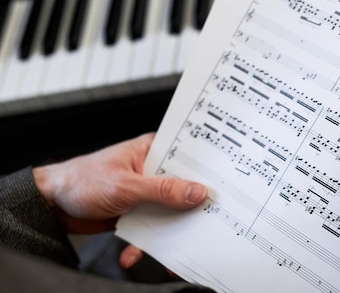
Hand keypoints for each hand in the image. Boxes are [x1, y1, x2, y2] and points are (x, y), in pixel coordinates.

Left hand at [32, 132, 207, 234]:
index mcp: (152, 151)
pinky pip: (150, 229)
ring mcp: (145, 193)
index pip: (187, 158)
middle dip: (191, 209)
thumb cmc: (81, 180)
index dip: (206, 171)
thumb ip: (162, 190)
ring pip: (169, 212)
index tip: (222, 188)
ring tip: (175, 251)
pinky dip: (144, 245)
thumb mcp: (126, 185)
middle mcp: (152, 170)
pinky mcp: (136, 213)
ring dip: (169, 232)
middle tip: (205, 222)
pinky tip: (133, 254)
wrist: (51, 205)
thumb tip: (196, 192)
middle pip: (182, 189)